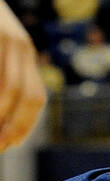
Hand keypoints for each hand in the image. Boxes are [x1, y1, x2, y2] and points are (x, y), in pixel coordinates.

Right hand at [0, 0, 46, 149]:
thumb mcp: (0, 49)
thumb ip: (5, 78)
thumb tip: (3, 122)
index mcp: (25, 53)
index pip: (35, 97)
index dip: (24, 125)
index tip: (10, 145)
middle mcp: (19, 44)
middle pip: (23, 93)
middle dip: (11, 124)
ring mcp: (4, 36)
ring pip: (5, 86)